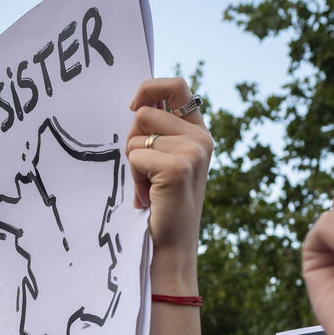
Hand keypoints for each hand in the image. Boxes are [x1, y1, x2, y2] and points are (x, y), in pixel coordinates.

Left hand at [126, 78, 212, 252]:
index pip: (176, 86)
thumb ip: (160, 134)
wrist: (173, 248)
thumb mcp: (166, 164)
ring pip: (136, 137)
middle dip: (133, 142)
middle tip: (144, 174)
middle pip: (144, 112)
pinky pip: (135, 157)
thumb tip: (136, 104)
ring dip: (134, 165)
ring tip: (149, 188)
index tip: (132, 105)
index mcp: (199, 134)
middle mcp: (201, 139)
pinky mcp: (177, 167)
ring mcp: (192, 151)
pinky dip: (135, 179)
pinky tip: (148, 197)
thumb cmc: (163, 208)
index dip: (150, 87)